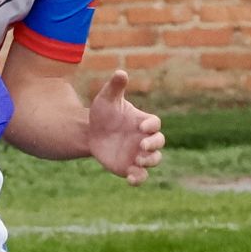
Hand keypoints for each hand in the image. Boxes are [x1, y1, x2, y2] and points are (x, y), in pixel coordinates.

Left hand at [86, 70, 164, 184]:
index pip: (155, 123)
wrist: (91, 133)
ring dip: (149, 162)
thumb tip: (120, 72)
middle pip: (160, 143)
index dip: (151, 126)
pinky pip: (141, 176)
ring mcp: (139, 154)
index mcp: (143, 121)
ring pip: (154, 160)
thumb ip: (115, 87)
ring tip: (137, 161)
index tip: (141, 127)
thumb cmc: (103, 113)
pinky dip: (139, 179)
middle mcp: (145, 138)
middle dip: (154, 145)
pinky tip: (130, 179)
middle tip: (142, 145)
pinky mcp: (130, 168)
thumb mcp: (106, 99)